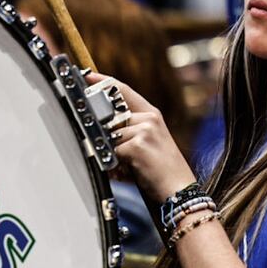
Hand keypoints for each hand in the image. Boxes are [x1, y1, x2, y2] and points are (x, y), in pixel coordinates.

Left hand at [86, 73, 195, 203]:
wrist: (179, 191)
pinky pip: (112, 151)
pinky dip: (115, 165)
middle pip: (109, 117)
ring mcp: (145, 129)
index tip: (87, 77)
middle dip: (104, 137)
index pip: (123, 90)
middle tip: (115, 157)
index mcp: (151, 115)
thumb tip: (100, 129)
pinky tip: (127, 173)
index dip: (102, 81)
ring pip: (109, 136)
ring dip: (111, 155)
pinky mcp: (138, 144)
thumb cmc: (160, 171)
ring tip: (125, 169)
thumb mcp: (146, 144)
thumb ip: (127, 131)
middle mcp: (149, 118)